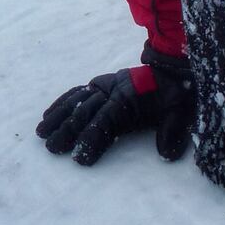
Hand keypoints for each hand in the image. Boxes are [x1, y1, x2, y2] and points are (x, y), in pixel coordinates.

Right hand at [35, 47, 194, 164]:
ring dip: (58, 116)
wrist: (173, 67)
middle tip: (52, 148)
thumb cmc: (177, 93)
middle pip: (86, 112)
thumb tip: (165, 154)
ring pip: (77, 101)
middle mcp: (112, 90)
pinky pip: (77, 93)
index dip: (92, 138)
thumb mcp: (182, 111)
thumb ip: (173, 131)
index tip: (80, 157)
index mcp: (130, 97)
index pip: (107, 120)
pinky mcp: (100, 84)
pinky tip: (48, 114)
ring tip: (42, 133)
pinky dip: (61, 103)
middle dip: (68, 131)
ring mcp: (105, 85)